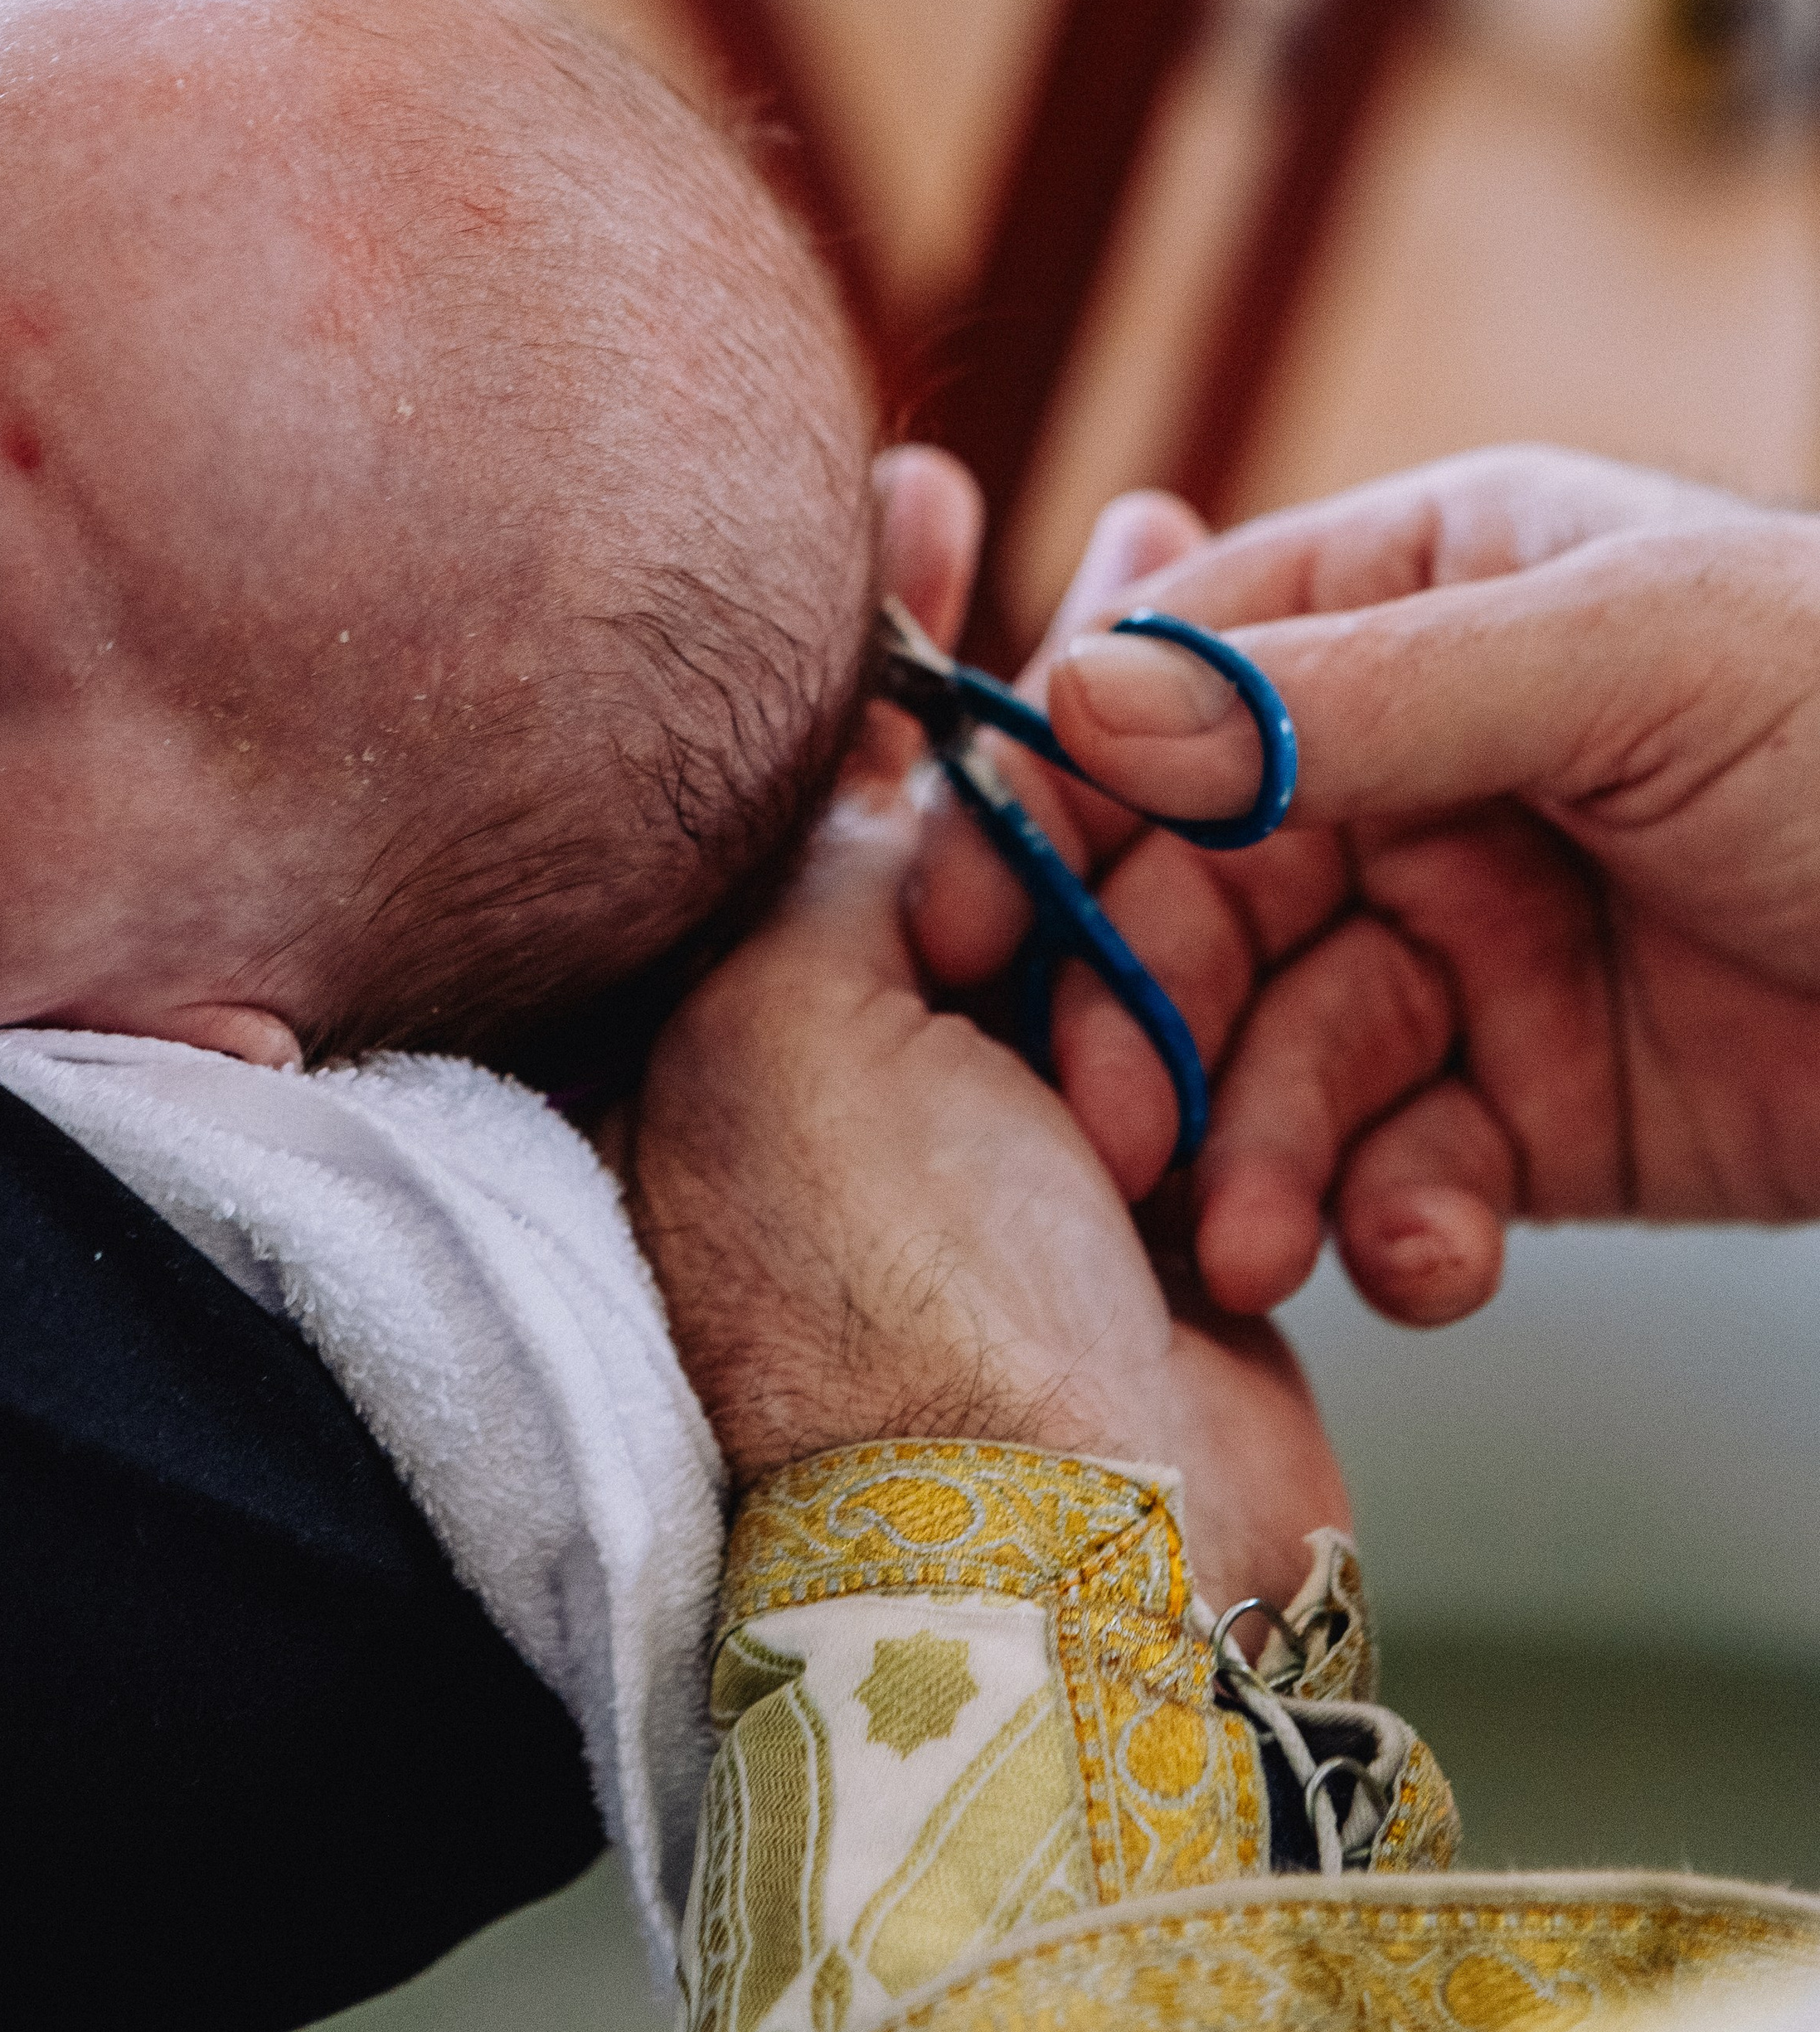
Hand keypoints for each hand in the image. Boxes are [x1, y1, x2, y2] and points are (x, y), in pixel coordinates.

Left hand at [623, 451, 1347, 1621]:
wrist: (1063, 1545)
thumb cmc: (889, 1281)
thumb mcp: (793, 1014)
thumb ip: (835, 853)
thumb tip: (889, 766)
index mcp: (733, 1029)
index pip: (806, 787)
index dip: (877, 630)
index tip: (929, 486)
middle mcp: (864, 1076)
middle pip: (985, 823)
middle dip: (1067, 669)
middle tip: (1148, 511)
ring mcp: (1018, 1141)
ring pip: (1120, 906)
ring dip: (1179, 780)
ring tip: (1229, 600)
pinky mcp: (1162, 1199)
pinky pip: (1231, 1020)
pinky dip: (1260, 931)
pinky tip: (1297, 805)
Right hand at [921, 447, 1819, 1329]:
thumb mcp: (1627, 661)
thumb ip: (1351, 691)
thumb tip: (1086, 693)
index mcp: (1429, 597)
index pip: (1182, 682)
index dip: (1069, 797)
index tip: (980, 913)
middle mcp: (1425, 767)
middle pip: (1201, 885)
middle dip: (1152, 1008)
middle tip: (1121, 1126)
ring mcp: (1478, 941)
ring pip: (1280, 1047)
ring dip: (1253, 1147)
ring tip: (1259, 1237)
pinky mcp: (1541, 1111)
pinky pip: (1402, 1169)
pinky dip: (1392, 1223)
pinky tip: (1433, 1254)